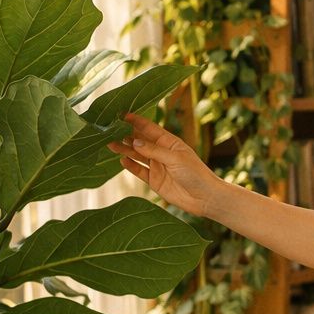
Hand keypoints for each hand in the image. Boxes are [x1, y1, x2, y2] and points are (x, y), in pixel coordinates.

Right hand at [106, 113, 222, 218]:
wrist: (204, 198)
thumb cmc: (195, 174)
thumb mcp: (175, 159)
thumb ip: (154, 150)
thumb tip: (134, 141)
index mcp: (169, 142)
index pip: (149, 128)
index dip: (135, 121)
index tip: (120, 115)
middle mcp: (162, 152)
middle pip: (140, 141)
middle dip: (125, 134)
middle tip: (108, 130)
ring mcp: (157, 166)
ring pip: (137, 155)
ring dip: (124, 149)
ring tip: (110, 143)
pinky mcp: (155, 181)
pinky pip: (139, 171)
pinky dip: (130, 166)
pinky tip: (121, 160)